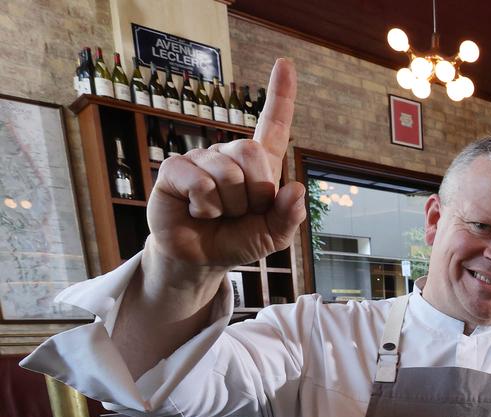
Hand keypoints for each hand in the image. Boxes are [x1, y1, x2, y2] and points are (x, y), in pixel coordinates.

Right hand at [146, 59, 306, 271]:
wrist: (201, 259)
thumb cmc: (237, 240)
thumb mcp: (273, 235)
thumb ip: (290, 216)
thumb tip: (295, 189)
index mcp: (260, 165)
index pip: (274, 124)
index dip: (281, 95)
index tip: (285, 63)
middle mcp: (230, 155)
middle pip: (251, 152)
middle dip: (254, 192)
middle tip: (242, 211)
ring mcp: (201, 159)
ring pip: (227, 173)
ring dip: (229, 205)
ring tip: (218, 214)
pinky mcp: (175, 169)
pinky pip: (199, 181)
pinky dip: (204, 205)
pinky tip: (196, 211)